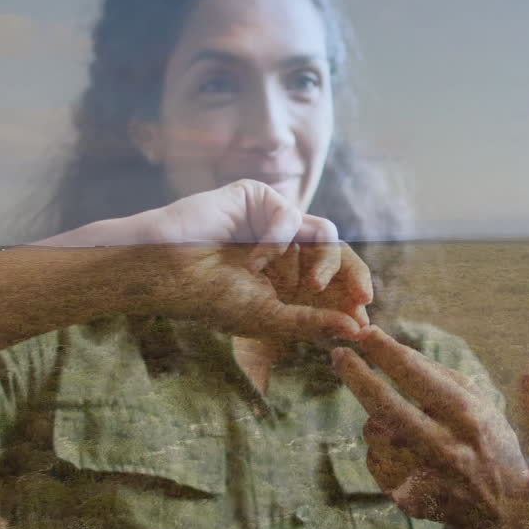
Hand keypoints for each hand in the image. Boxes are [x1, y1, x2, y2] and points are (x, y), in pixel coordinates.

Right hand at [38, 180, 372, 343]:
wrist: (162, 270)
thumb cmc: (207, 298)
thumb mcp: (267, 317)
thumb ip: (313, 322)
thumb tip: (358, 331)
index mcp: (286, 278)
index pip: (332, 283)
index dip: (351, 298)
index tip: (365, 321)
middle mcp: (285, 249)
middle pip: (336, 255)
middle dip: (352, 278)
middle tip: (361, 299)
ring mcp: (274, 222)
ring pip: (325, 234)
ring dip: (324, 261)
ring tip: (311, 283)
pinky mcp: (259, 198)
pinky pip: (292, 216)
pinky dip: (279, 240)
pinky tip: (253, 258)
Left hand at [330, 326, 528, 528]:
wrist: (504, 513)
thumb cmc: (492, 447)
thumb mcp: (484, 405)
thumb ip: (444, 376)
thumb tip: (396, 349)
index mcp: (468, 417)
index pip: (417, 375)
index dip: (386, 351)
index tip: (365, 333)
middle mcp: (444, 447)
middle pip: (384, 405)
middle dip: (357, 375)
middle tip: (338, 355)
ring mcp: (423, 477)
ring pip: (375, 433)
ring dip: (378, 420)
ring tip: (401, 424)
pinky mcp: (406, 498)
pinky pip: (375, 460)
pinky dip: (382, 450)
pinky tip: (404, 453)